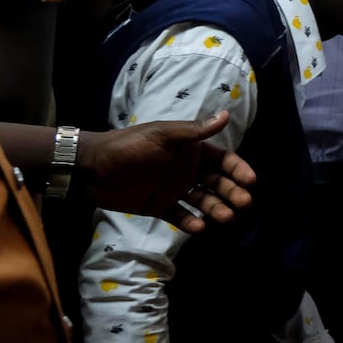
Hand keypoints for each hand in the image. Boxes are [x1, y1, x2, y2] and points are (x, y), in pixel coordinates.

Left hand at [80, 111, 256, 232]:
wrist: (93, 168)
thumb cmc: (129, 147)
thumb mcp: (162, 136)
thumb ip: (194, 131)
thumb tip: (225, 115)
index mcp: (190, 151)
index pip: (222, 160)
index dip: (237, 169)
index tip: (250, 180)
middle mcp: (187, 170)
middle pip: (218, 183)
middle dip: (232, 192)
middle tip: (243, 203)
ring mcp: (174, 190)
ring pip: (203, 201)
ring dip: (216, 209)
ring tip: (224, 218)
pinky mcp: (161, 207)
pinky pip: (181, 216)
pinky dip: (191, 223)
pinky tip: (199, 227)